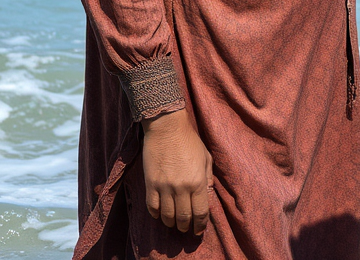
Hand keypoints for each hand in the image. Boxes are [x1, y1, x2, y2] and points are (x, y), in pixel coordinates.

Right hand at [141, 109, 212, 235]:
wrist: (167, 128)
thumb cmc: (190, 141)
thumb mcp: (206, 157)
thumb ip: (208, 178)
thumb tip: (208, 195)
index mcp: (198, 181)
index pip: (200, 212)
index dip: (200, 225)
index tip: (199, 231)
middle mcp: (182, 188)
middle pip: (183, 218)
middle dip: (186, 227)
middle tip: (187, 229)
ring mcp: (164, 187)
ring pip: (167, 216)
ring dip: (171, 223)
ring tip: (174, 223)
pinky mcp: (151, 184)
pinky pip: (152, 207)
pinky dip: (156, 215)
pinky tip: (160, 214)